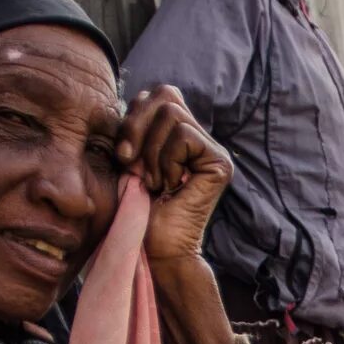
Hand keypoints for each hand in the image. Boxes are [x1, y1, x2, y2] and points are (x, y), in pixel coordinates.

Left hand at [115, 87, 232, 292]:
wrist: (154, 249)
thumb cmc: (136, 209)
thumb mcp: (128, 157)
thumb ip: (137, 124)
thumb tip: (139, 94)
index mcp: (180, 134)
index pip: (160, 94)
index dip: (134, 116)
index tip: (124, 155)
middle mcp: (201, 138)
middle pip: (166, 95)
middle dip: (138, 128)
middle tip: (134, 166)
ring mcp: (213, 150)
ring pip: (172, 115)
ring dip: (151, 152)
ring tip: (155, 182)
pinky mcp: (220, 163)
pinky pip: (183, 136)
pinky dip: (166, 161)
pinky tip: (170, 186)